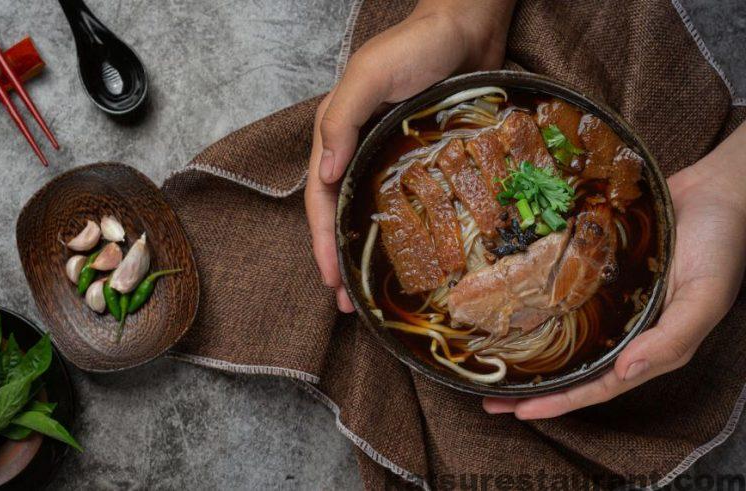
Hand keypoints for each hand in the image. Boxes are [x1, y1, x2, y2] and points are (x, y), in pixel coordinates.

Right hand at [305, 0, 515, 310]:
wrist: (467, 25)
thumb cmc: (416, 45)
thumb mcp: (370, 75)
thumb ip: (341, 120)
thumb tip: (323, 176)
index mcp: (338, 135)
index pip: (321, 199)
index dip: (322, 242)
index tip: (331, 281)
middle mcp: (359, 151)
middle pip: (341, 215)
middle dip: (340, 260)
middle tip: (349, 305)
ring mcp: (391, 158)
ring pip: (372, 215)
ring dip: (368, 254)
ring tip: (372, 294)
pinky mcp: (422, 160)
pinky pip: (409, 203)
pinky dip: (404, 233)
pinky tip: (414, 256)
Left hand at [484, 123, 745, 418]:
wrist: (716, 188)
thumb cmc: (720, 244)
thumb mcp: (705, 297)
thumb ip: (672, 339)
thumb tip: (626, 371)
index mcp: (650, 343)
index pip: (598, 385)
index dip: (559, 402)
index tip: (520, 412)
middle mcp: (624, 326)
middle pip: (572, 366)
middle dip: (533, 386)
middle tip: (489, 397)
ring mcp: (609, 298)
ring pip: (564, 332)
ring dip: (529, 348)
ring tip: (490, 359)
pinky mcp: (598, 269)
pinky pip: (565, 292)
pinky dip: (539, 302)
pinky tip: (512, 302)